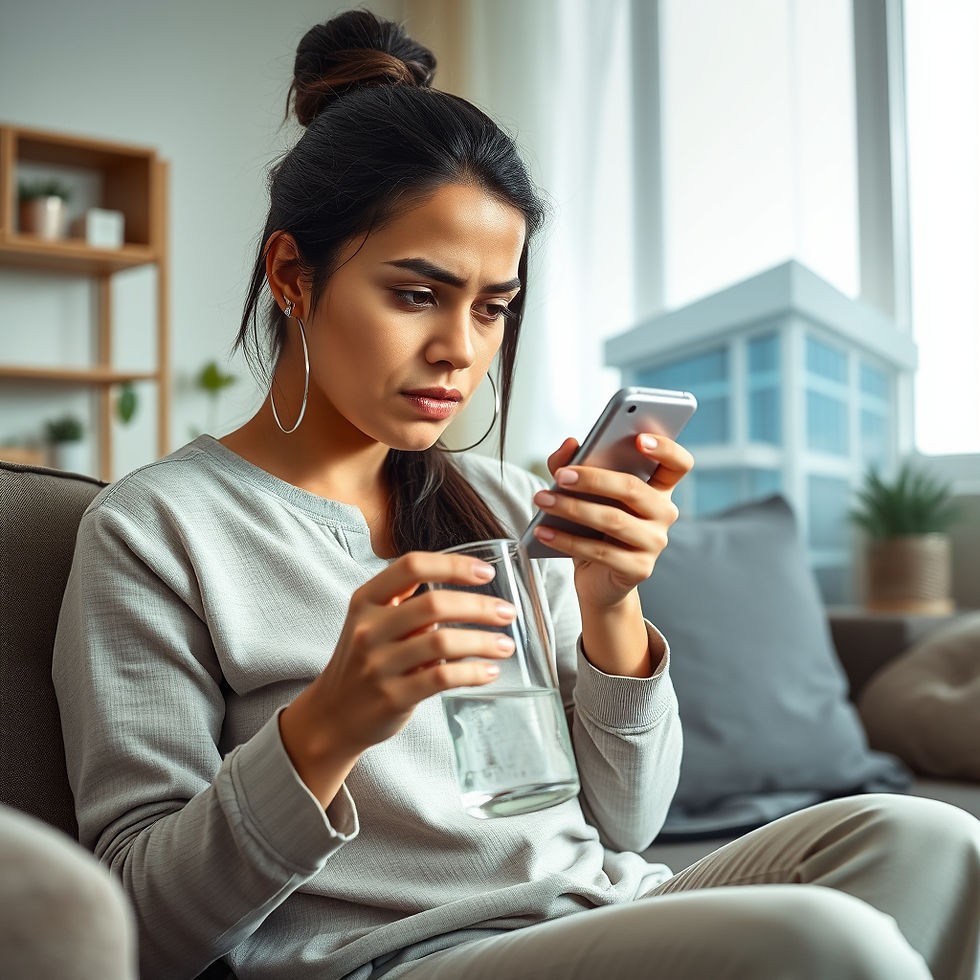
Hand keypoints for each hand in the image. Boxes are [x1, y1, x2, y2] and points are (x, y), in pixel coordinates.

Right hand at [279, 551, 515, 804]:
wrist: (332, 715)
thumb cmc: (364, 661)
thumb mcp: (374, 622)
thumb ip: (409, 603)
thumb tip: (470, 589)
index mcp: (366, 600)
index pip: (411, 566)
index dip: (452, 565)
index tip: (485, 572)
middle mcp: (370, 628)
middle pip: (434, 604)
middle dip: (479, 606)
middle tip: (508, 612)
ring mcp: (379, 664)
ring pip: (442, 642)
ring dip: (482, 642)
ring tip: (506, 645)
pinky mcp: (393, 697)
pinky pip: (442, 679)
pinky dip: (472, 673)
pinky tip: (489, 672)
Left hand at [531, 434, 693, 609]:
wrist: (598, 579)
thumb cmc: (593, 528)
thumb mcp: (583, 493)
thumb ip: (573, 463)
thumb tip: (569, 444)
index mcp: (658, 488)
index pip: (678, 464)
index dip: (665, 449)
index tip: (639, 438)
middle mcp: (664, 514)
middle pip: (634, 489)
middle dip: (593, 479)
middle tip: (561, 476)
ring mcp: (655, 543)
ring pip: (613, 520)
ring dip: (573, 509)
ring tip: (543, 500)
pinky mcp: (639, 569)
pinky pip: (600, 551)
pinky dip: (567, 540)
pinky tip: (543, 531)